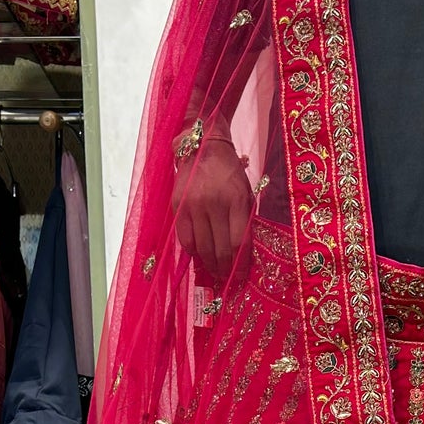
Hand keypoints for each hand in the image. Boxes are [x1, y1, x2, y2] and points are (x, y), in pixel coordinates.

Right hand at [174, 136, 252, 280]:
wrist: (204, 145)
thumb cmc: (230, 173)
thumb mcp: (246, 193)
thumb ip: (245, 221)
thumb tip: (242, 255)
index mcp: (236, 200)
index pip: (237, 243)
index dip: (239, 266)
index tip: (241, 277)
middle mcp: (213, 204)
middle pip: (218, 249)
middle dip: (223, 269)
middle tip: (226, 278)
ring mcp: (193, 205)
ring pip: (201, 248)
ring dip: (208, 264)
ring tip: (214, 271)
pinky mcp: (178, 206)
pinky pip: (184, 238)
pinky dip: (193, 251)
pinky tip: (199, 255)